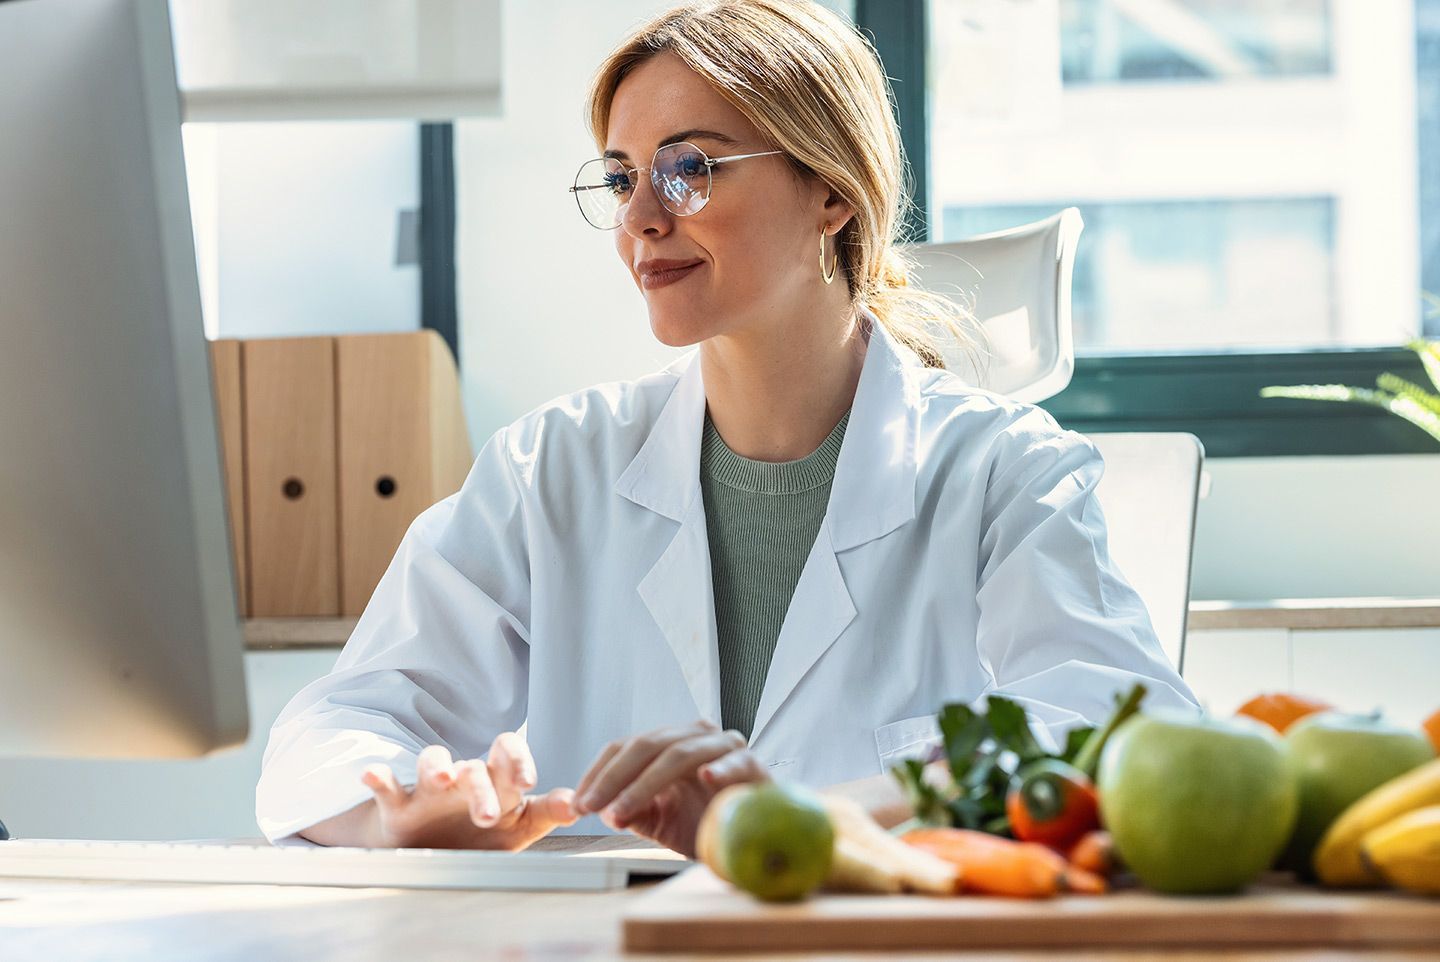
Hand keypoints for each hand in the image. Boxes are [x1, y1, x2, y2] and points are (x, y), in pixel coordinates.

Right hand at [360, 733, 577, 849]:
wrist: (433, 850)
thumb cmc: (483, 833)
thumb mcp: (519, 826)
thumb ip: (547, 812)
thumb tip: (580, 804)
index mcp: (495, 780)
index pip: (508, 751)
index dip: (518, 760)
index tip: (528, 781)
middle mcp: (464, 777)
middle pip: (474, 767)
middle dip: (481, 789)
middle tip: (487, 817)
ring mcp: (429, 789)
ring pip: (433, 763)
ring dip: (436, 767)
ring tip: (440, 780)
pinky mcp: (399, 804)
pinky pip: (387, 785)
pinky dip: (379, 778)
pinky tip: (372, 775)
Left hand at [573, 719, 770, 856]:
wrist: (751, 840)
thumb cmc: (703, 823)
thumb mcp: (655, 819)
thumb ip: (626, 809)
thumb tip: (592, 808)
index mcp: (668, 742)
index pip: (625, 746)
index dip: (598, 774)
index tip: (578, 804)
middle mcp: (695, 736)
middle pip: (647, 745)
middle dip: (614, 778)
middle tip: (593, 807)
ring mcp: (725, 746)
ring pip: (679, 753)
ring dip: (646, 784)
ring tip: (623, 811)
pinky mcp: (753, 765)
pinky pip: (736, 761)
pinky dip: (721, 768)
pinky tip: (706, 777)